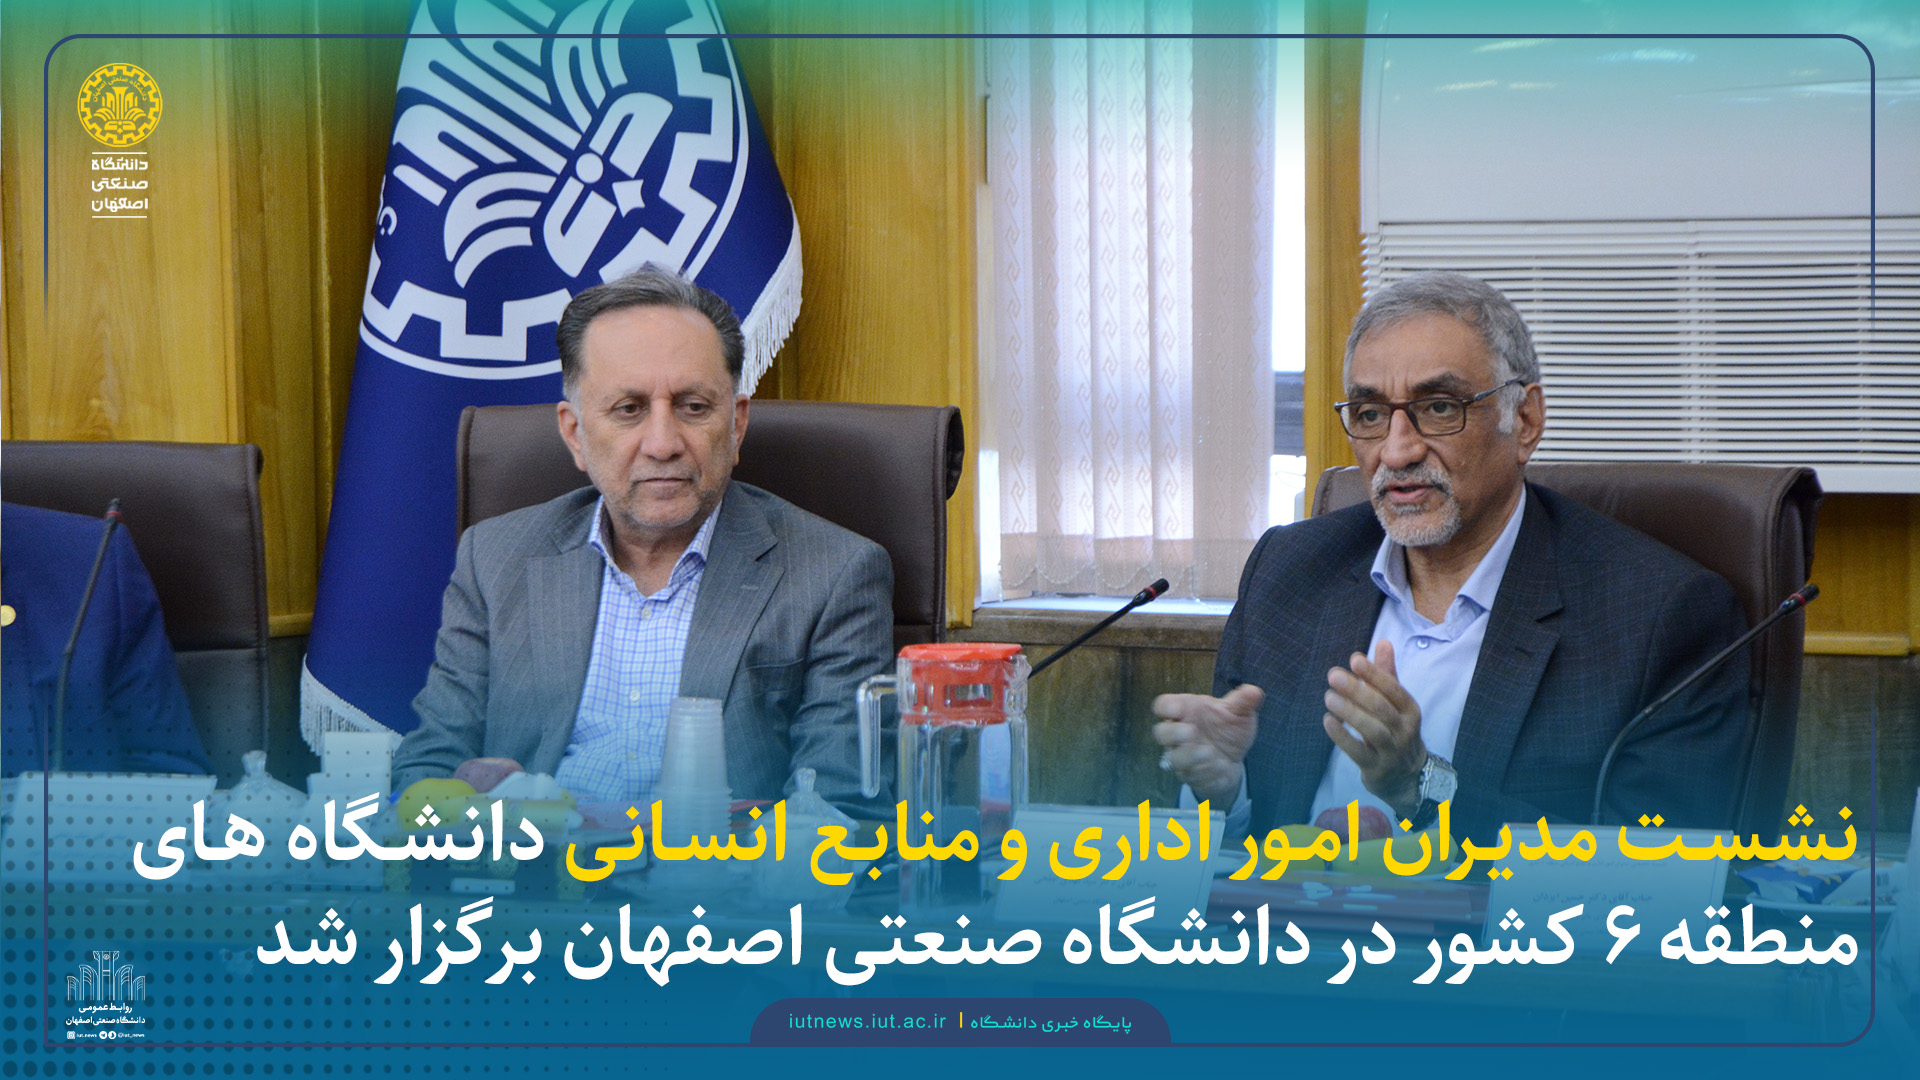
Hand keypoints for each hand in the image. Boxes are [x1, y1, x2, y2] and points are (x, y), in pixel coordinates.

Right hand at [1151, 684, 1264, 804]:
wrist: (1234, 759)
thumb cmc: (1228, 729)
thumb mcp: (1238, 713)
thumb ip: (1243, 702)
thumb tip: (1254, 691)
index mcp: (1186, 712)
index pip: (1163, 705)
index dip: (1166, 707)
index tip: (1178, 709)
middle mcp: (1179, 735)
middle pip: (1161, 733)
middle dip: (1173, 733)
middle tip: (1191, 732)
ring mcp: (1183, 757)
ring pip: (1175, 759)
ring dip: (1191, 756)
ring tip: (1211, 752)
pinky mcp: (1192, 776)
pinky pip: (1194, 777)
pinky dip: (1208, 772)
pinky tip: (1222, 766)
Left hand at [1323, 641, 1427, 816]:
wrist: (1407, 776)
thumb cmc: (1396, 730)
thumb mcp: (1396, 704)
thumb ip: (1387, 674)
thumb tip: (1383, 641)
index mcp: (1410, 710)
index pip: (1394, 689)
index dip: (1375, 674)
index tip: (1354, 660)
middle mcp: (1405, 730)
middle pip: (1381, 708)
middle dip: (1357, 690)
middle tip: (1332, 675)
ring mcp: (1392, 751)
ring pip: (1372, 730)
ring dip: (1350, 712)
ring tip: (1328, 697)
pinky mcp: (1376, 768)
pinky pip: (1359, 752)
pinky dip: (1343, 737)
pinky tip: (1328, 722)